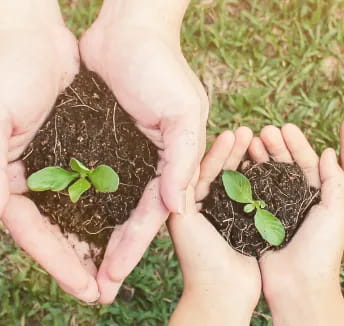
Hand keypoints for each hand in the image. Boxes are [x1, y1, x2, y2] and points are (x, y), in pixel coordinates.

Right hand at [0, 1, 99, 302]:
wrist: (29, 38)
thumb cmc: (1, 73)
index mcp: (3, 179)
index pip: (29, 231)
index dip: (56, 262)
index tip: (85, 287)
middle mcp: (27, 180)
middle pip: (53, 231)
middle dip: (78, 263)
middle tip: (105, 294)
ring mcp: (51, 167)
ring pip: (74, 215)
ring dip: (95, 243)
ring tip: (118, 271)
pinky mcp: (73, 151)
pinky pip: (90, 188)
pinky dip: (105, 208)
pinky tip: (124, 225)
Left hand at [79, 0, 208, 301]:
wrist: (127, 30)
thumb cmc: (162, 67)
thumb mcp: (183, 111)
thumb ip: (182, 159)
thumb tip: (177, 209)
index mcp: (163, 167)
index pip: (148, 218)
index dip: (130, 249)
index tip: (112, 278)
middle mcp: (137, 168)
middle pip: (120, 221)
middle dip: (106, 254)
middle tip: (91, 290)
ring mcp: (112, 157)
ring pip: (97, 207)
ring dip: (84, 237)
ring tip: (71, 269)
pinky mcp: (87, 142)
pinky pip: (77, 180)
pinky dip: (67, 203)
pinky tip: (53, 225)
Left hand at [168, 127, 260, 325]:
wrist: (222, 291)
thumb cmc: (198, 258)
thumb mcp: (183, 220)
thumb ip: (181, 192)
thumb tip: (180, 163)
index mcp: (184, 204)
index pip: (198, 171)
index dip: (213, 152)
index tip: (228, 133)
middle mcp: (202, 206)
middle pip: (217, 171)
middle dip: (230, 151)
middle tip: (244, 131)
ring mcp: (223, 213)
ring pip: (234, 180)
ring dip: (243, 160)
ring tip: (255, 139)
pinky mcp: (241, 222)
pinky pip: (249, 195)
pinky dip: (255, 178)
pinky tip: (263, 162)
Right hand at [248, 124, 343, 325]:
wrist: (297, 284)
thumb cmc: (321, 250)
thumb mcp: (337, 212)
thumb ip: (335, 181)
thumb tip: (326, 152)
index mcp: (316, 197)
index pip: (306, 163)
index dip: (296, 144)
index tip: (284, 127)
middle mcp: (293, 201)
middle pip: (283, 166)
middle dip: (274, 146)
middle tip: (262, 131)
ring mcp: (273, 209)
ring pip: (264, 176)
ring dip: (258, 158)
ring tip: (248, 141)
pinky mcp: (255, 220)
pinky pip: (248, 193)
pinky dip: (243, 177)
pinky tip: (237, 164)